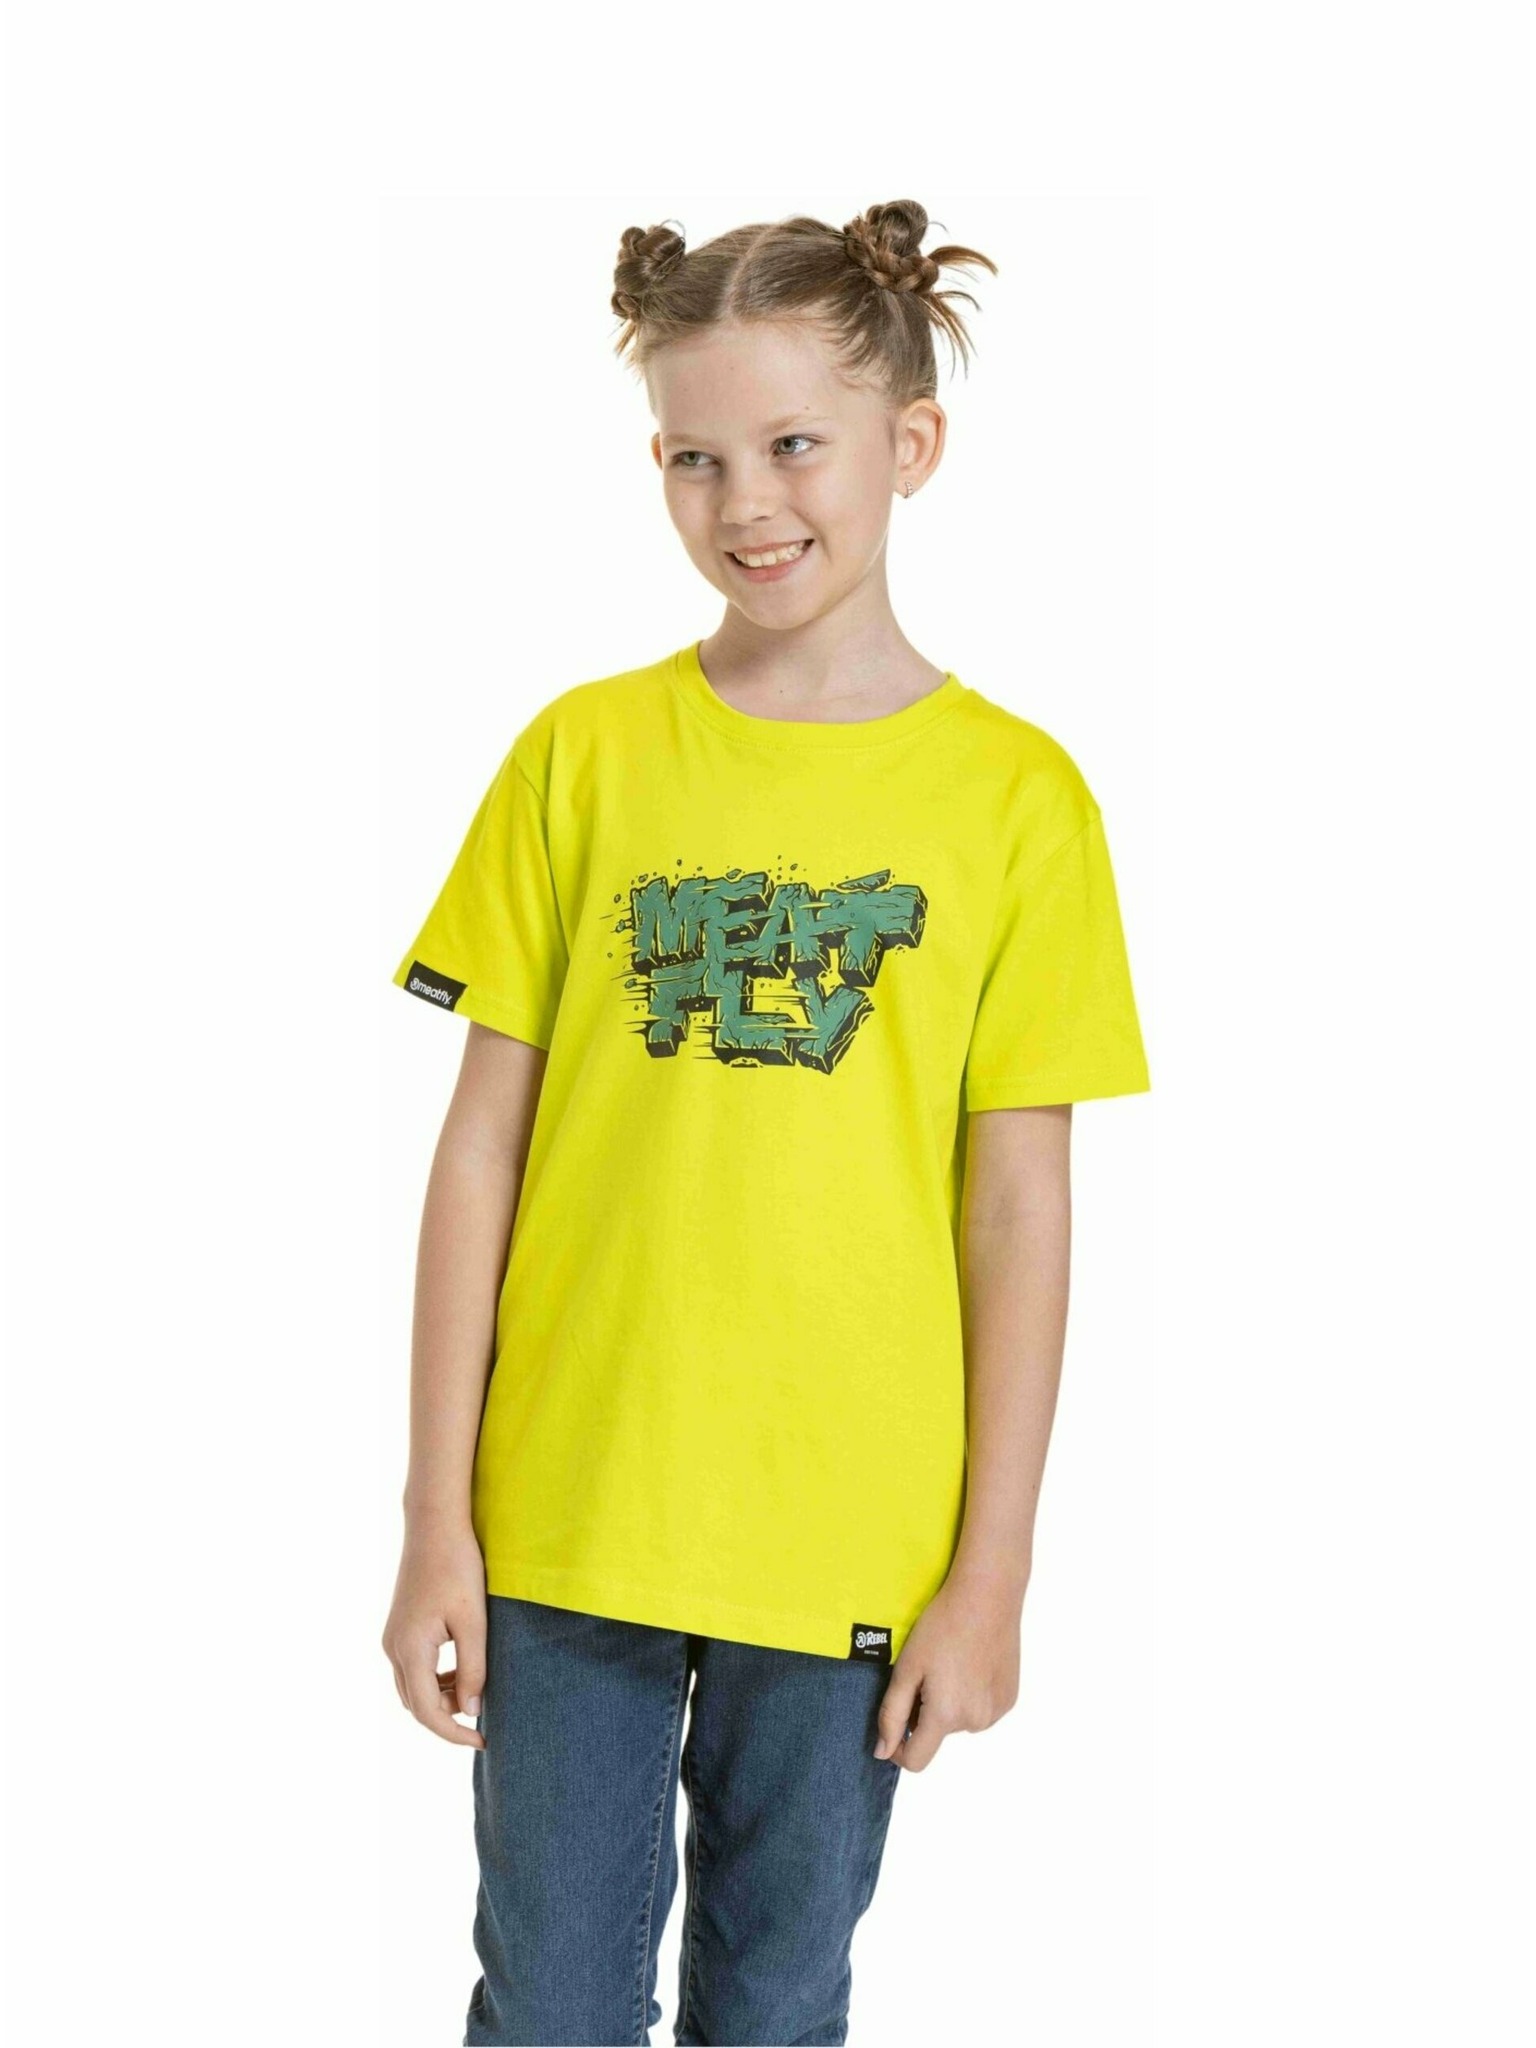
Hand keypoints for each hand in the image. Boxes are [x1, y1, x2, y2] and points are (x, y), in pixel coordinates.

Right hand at [381, 1522, 487, 1748]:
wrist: (434, 1526)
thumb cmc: (458, 1568)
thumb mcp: (473, 1621)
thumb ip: (473, 1669)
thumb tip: (472, 1712)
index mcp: (409, 1650)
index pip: (427, 1712)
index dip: (454, 1733)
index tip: (483, 1740)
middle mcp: (393, 1648)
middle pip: (416, 1705)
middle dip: (448, 1718)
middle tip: (484, 1719)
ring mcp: (392, 1638)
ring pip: (413, 1688)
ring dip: (442, 1698)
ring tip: (477, 1690)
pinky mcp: (399, 1628)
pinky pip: (413, 1669)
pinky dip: (435, 1680)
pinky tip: (462, 1671)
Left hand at [873, 1565, 1025, 1771]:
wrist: (987, 1596)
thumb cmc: (942, 1626)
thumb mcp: (907, 1668)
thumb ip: (892, 1714)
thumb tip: (882, 1751)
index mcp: (946, 1715)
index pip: (916, 1760)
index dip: (898, 1748)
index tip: (894, 1724)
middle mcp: (975, 1721)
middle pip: (938, 1734)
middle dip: (925, 1712)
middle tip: (927, 1671)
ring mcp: (996, 1711)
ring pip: (959, 1721)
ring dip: (949, 1704)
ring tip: (950, 1664)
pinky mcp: (1010, 1699)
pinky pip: (981, 1709)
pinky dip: (971, 1696)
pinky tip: (970, 1665)